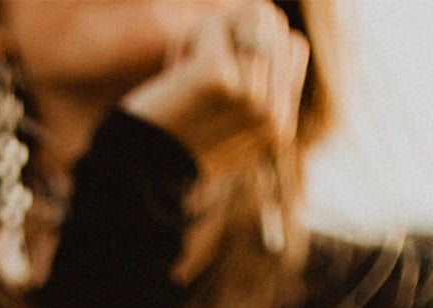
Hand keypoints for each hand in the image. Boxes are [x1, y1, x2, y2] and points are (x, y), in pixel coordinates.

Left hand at [122, 3, 306, 166]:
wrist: (138, 168)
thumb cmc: (178, 134)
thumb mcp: (229, 117)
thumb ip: (256, 79)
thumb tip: (265, 14)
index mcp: (281, 125)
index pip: (294, 45)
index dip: (258, 45)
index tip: (225, 77)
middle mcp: (272, 112)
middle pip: (272, 24)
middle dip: (237, 36)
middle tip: (203, 75)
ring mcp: (249, 96)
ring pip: (247, 17)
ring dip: (210, 38)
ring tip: (189, 77)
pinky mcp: (218, 78)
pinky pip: (211, 25)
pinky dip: (187, 41)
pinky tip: (176, 75)